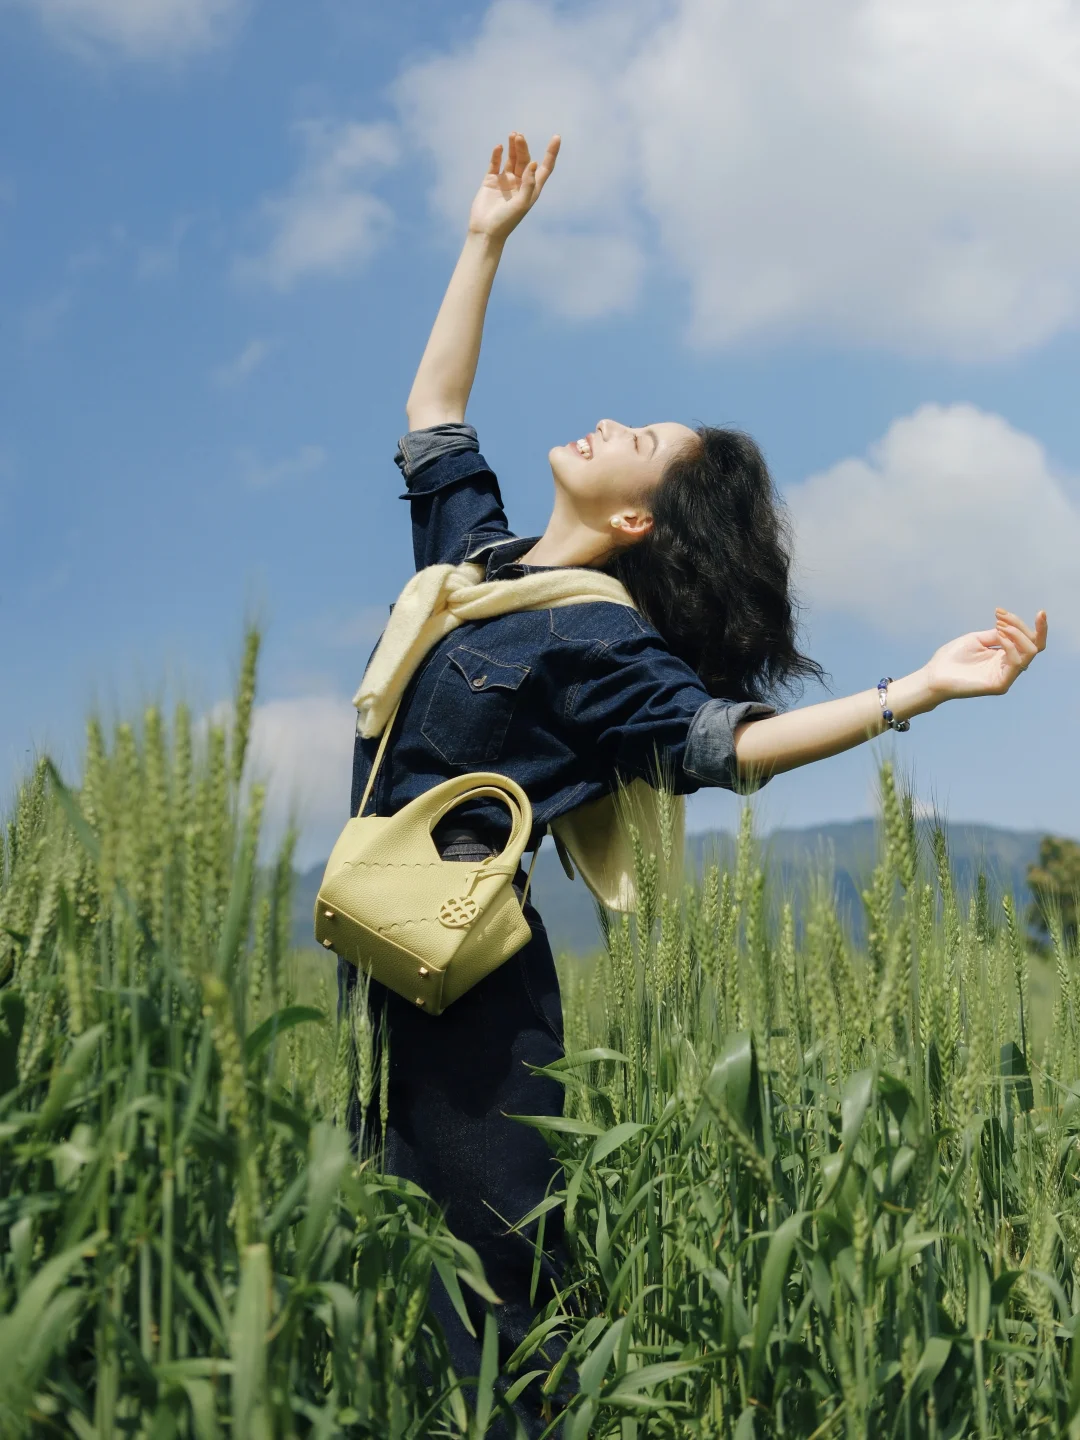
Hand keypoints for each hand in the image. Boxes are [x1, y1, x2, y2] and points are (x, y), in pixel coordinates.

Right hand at [468, 132, 559, 241]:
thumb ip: (529, 183)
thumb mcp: (521, 204)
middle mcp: (520, 183)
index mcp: (531, 189)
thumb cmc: (506, 222)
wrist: (485, 231)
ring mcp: (505, 181)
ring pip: (511, 159)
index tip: (556, 137)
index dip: (551, 153)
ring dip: (513, 147)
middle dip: (523, 147)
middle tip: (519, 136)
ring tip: (513, 135)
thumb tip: (534, 162)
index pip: (545, 168)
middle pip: (525, 160)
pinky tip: (499, 147)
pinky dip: (497, 155)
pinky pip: (495, 164)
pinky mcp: (491, 181)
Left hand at [924, 607, 1047, 701]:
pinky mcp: (1001, 684)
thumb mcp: (977, 639)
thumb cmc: (951, 658)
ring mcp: (1006, 676)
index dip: (1022, 623)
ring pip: (1030, 652)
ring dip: (1017, 633)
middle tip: (1001, 616)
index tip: (999, 611)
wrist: (934, 675)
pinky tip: (1000, 637)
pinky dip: (1011, 646)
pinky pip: (1017, 663)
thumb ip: (998, 634)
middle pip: (1034, 644)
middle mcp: (1009, 666)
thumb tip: (1012, 626)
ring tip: (1000, 626)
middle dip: (1022, 626)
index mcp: (1004, 656)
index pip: (1028, 640)